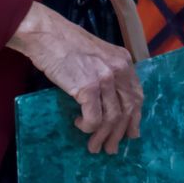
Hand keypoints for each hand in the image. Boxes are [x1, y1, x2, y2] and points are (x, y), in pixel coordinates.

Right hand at [8, 3, 142, 154]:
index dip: (135, 117)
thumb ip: (109, 72)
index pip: (136, 95)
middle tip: (112, 148)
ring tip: (94, 147)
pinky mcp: (88, 88)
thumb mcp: (98, 54)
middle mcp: (119, 69)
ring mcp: (105, 78)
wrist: (47, 34)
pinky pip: (94, 119)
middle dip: (120, 133)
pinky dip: (88, 128)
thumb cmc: (66, 43)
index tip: (132, 133)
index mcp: (124, 60)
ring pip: (112, 118)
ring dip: (103, 137)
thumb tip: (110, 101)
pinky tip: (79, 126)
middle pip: (128, 109)